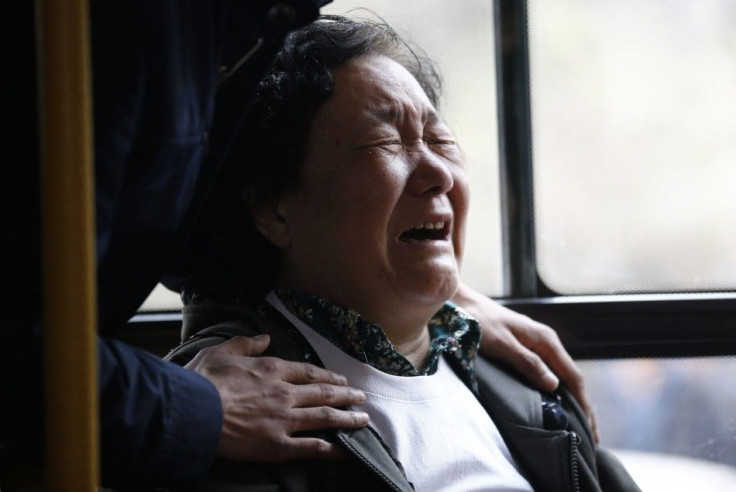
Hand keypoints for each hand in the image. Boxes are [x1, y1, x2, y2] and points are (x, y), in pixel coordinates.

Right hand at [184, 334, 369, 460]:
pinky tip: (346, 451)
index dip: (328, 376)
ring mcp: (284, 420)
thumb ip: (247, 344)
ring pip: (326, 417)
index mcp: (272, 370)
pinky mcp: (278, 445)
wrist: (192, 412)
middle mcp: (284, 393)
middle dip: (346, 394)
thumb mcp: (222, 352)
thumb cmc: (202, 381)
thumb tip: (265, 338)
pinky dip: (333, 449)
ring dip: (348, 418)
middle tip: (362, 397)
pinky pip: (313, 447)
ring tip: (364, 419)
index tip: (342, 379)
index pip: (308, 372)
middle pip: (324, 393)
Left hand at [452, 282, 598, 441]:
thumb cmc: (479, 323)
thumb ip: (527, 363)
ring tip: (580, 426)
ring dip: (573, 400)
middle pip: (572, 378)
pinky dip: (559, 391)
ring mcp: (539, 344)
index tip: (589, 428)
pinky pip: (551, 372)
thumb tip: (554, 385)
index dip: (583, 403)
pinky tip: (559, 404)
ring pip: (562, 376)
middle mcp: (547, 342)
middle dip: (583, 406)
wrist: (464, 304)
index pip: (573, 376)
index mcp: (546, 340)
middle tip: (591, 437)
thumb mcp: (502, 344)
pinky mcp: (529, 348)